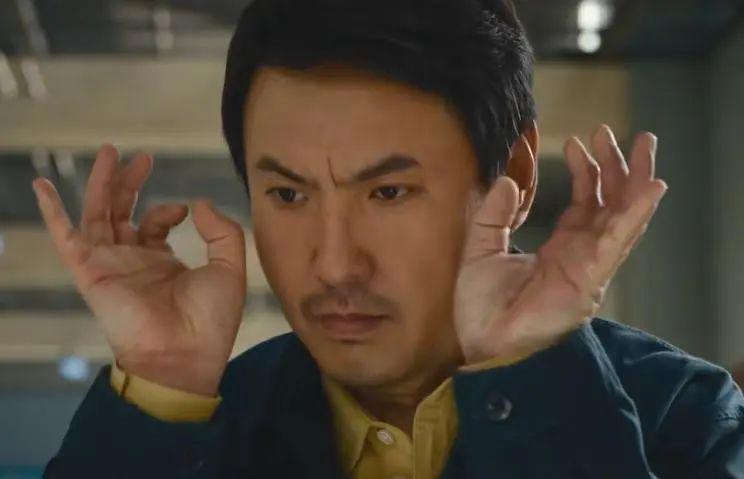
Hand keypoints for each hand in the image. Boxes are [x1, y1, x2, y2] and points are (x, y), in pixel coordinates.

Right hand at [33, 145, 246, 395]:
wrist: (185, 355)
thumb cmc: (210, 321)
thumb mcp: (229, 267)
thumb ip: (222, 232)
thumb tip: (198, 202)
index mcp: (162, 264)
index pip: (154, 224)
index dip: (167, 210)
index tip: (184, 211)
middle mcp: (133, 262)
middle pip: (122, 212)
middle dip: (130, 183)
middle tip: (142, 157)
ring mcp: (111, 266)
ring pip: (98, 216)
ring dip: (102, 184)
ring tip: (111, 152)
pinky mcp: (91, 272)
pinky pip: (65, 239)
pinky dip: (52, 213)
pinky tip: (41, 187)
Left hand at [454, 125, 667, 363]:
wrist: (480, 341)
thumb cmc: (481, 305)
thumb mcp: (481, 248)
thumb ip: (494, 214)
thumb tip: (507, 179)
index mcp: (561, 248)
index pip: (585, 203)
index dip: (587, 172)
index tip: (578, 142)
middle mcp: (581, 255)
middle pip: (611, 204)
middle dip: (619, 168)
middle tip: (617, 134)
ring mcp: (589, 267)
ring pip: (623, 217)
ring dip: (634, 181)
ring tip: (642, 144)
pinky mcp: (589, 279)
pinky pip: (617, 241)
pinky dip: (635, 215)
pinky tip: (650, 189)